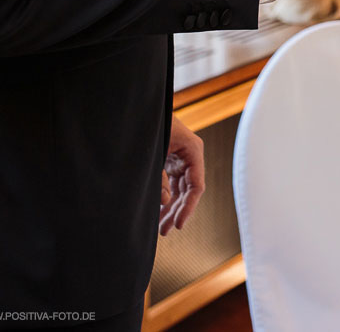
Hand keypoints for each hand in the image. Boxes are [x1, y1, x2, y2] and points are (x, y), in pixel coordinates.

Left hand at [158, 115, 204, 235]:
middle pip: (188, 191)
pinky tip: (159, 212)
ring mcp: (181, 159)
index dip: (189, 207)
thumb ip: (160, 178)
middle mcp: (190, 156)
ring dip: (171, 208)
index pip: (197, 186)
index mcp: (193, 150)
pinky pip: (172, 183)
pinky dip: (166, 197)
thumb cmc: (150, 124)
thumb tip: (166, 202)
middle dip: (177, 211)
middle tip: (164, 231)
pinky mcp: (171, 161)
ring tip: (160, 228)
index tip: (178, 224)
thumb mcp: (154, 152)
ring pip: (180, 190)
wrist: (141, 108)